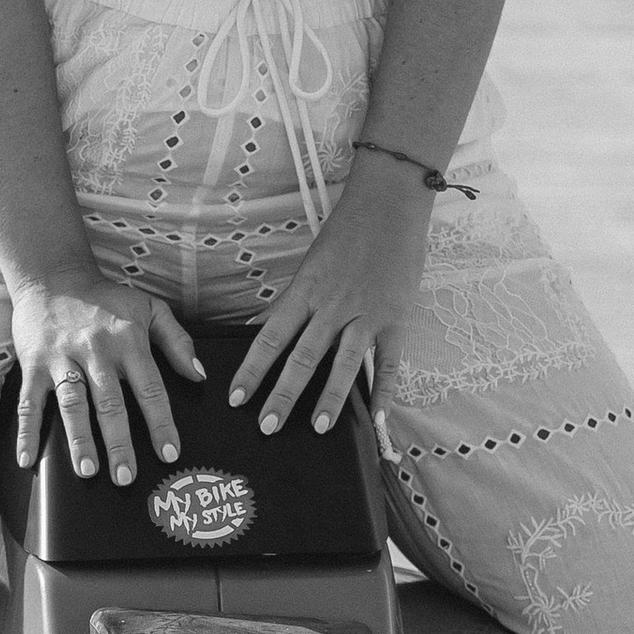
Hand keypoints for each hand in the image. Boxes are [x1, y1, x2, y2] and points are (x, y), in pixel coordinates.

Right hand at [11, 274, 202, 485]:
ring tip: (87, 470)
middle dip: (119, 442)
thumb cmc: (106, 298)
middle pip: (110, 402)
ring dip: (79, 439)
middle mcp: (96, 350)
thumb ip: (178, 341)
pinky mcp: (33, 363)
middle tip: (126, 477)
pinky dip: (26, 431)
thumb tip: (199, 375)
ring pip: (73, 403)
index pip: (150, 388)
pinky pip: (29, 400)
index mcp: (128, 340)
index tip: (169, 453)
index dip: (160, 422)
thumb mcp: (150, 308)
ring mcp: (62, 357)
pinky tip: (27, 458)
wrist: (53, 276)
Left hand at [231, 161, 430, 438]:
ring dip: (330, 398)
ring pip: (344, 364)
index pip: (270, 338)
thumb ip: (293, 301)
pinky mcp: (396, 319)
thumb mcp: (311, 264)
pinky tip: (378, 417)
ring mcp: (366, 315)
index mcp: (305, 291)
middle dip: (283, 396)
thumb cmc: (347, 231)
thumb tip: (264, 329)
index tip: (237, 398)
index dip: (251, 370)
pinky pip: (389, 363)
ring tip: (318, 429)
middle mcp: (332, 306)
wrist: (390, 204)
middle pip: (302, 358)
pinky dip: (385, 392)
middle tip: (267, 427)